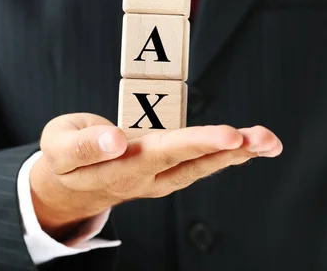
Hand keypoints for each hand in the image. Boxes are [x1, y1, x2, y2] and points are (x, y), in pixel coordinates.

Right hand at [29, 113, 281, 238]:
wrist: (65, 189)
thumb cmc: (63, 161)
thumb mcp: (58, 146)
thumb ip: (84, 144)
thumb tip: (116, 140)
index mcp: (119, 166)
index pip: (163, 153)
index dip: (197, 143)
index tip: (228, 136)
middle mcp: (145, 177)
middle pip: (192, 162)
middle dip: (229, 148)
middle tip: (261, 138)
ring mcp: (158, 179)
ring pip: (202, 167)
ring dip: (238, 154)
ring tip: (268, 141)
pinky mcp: (165, 174)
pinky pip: (200, 165)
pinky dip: (228, 155)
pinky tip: (251, 146)